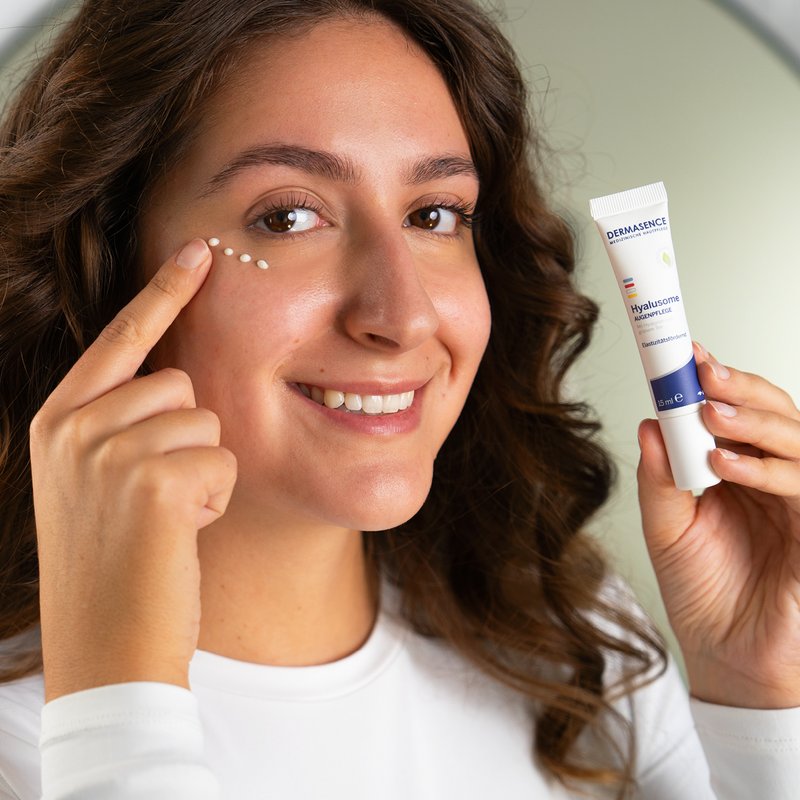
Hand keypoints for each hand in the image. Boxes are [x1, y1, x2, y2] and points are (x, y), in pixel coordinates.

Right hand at [30, 239, 237, 702]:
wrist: (108, 650)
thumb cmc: (118, 566)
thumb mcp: (100, 484)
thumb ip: (125, 425)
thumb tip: (181, 382)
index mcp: (58, 420)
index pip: (122, 337)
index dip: (163, 292)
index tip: (199, 250)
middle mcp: (73, 426)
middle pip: (180, 384)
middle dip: (187, 438)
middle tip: (157, 499)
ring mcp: (106, 451)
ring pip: (206, 421)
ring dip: (203, 471)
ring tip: (165, 520)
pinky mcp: (151, 480)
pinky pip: (222, 460)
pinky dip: (215, 498)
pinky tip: (181, 534)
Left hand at [637, 342, 799, 707]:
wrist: (723, 656)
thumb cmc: (700, 592)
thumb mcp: (665, 528)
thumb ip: (659, 477)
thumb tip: (649, 424)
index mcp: (739, 473)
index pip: (737, 415)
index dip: (719, 384)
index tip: (687, 358)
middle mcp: (772, 482)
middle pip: (776, 417)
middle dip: (741, 388)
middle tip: (703, 372)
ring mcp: (798, 505)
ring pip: (798, 443)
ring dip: (755, 423)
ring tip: (711, 413)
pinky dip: (768, 471)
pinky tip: (726, 465)